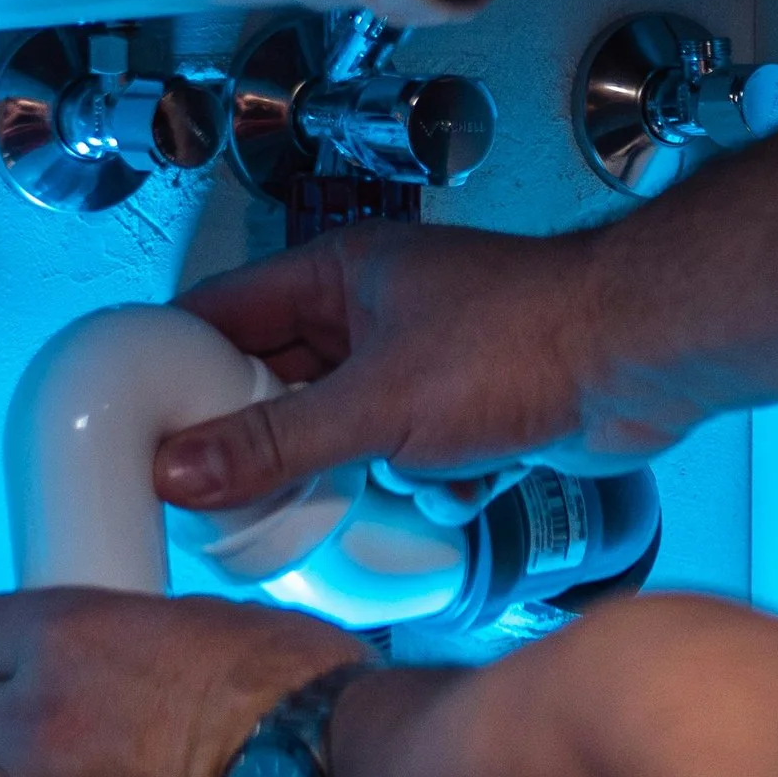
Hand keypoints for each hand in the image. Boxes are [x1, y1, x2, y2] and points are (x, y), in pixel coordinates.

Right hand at [155, 221, 690, 516]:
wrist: (638, 358)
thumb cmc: (521, 341)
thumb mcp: (374, 406)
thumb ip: (274, 444)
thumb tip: (179, 471)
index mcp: (335, 277)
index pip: (220, 314)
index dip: (175, 368)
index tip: (139, 429)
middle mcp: (370, 311)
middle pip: (276, 382)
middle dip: (261, 442)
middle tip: (220, 498)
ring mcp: (418, 360)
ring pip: (341, 429)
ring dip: (346, 471)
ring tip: (340, 499)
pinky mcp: (464, 409)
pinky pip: (404, 457)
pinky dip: (417, 484)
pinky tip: (442, 492)